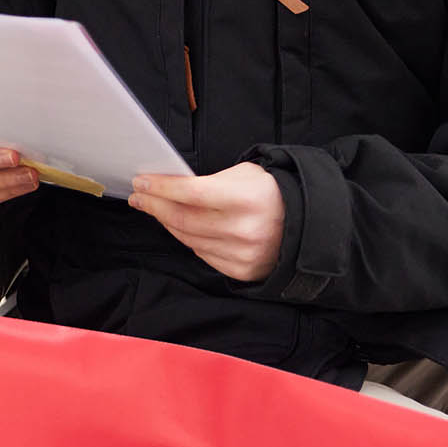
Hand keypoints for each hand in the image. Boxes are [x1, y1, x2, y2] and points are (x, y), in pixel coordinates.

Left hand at [128, 163, 283, 282]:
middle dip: (154, 205)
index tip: (141, 182)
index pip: (190, 193)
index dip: (161, 188)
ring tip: (154, 209)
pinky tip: (179, 226)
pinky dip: (187, 239)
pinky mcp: (242, 271)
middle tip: (139, 196)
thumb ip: (209, 182)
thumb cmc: (271, 193)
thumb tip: (170, 188)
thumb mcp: (245, 175)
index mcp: (245, 199)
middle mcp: (243, 230)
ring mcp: (242, 254)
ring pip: (188, 238)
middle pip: (183, 218)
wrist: (308, 225)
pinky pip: (202, 254)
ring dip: (166, 222)